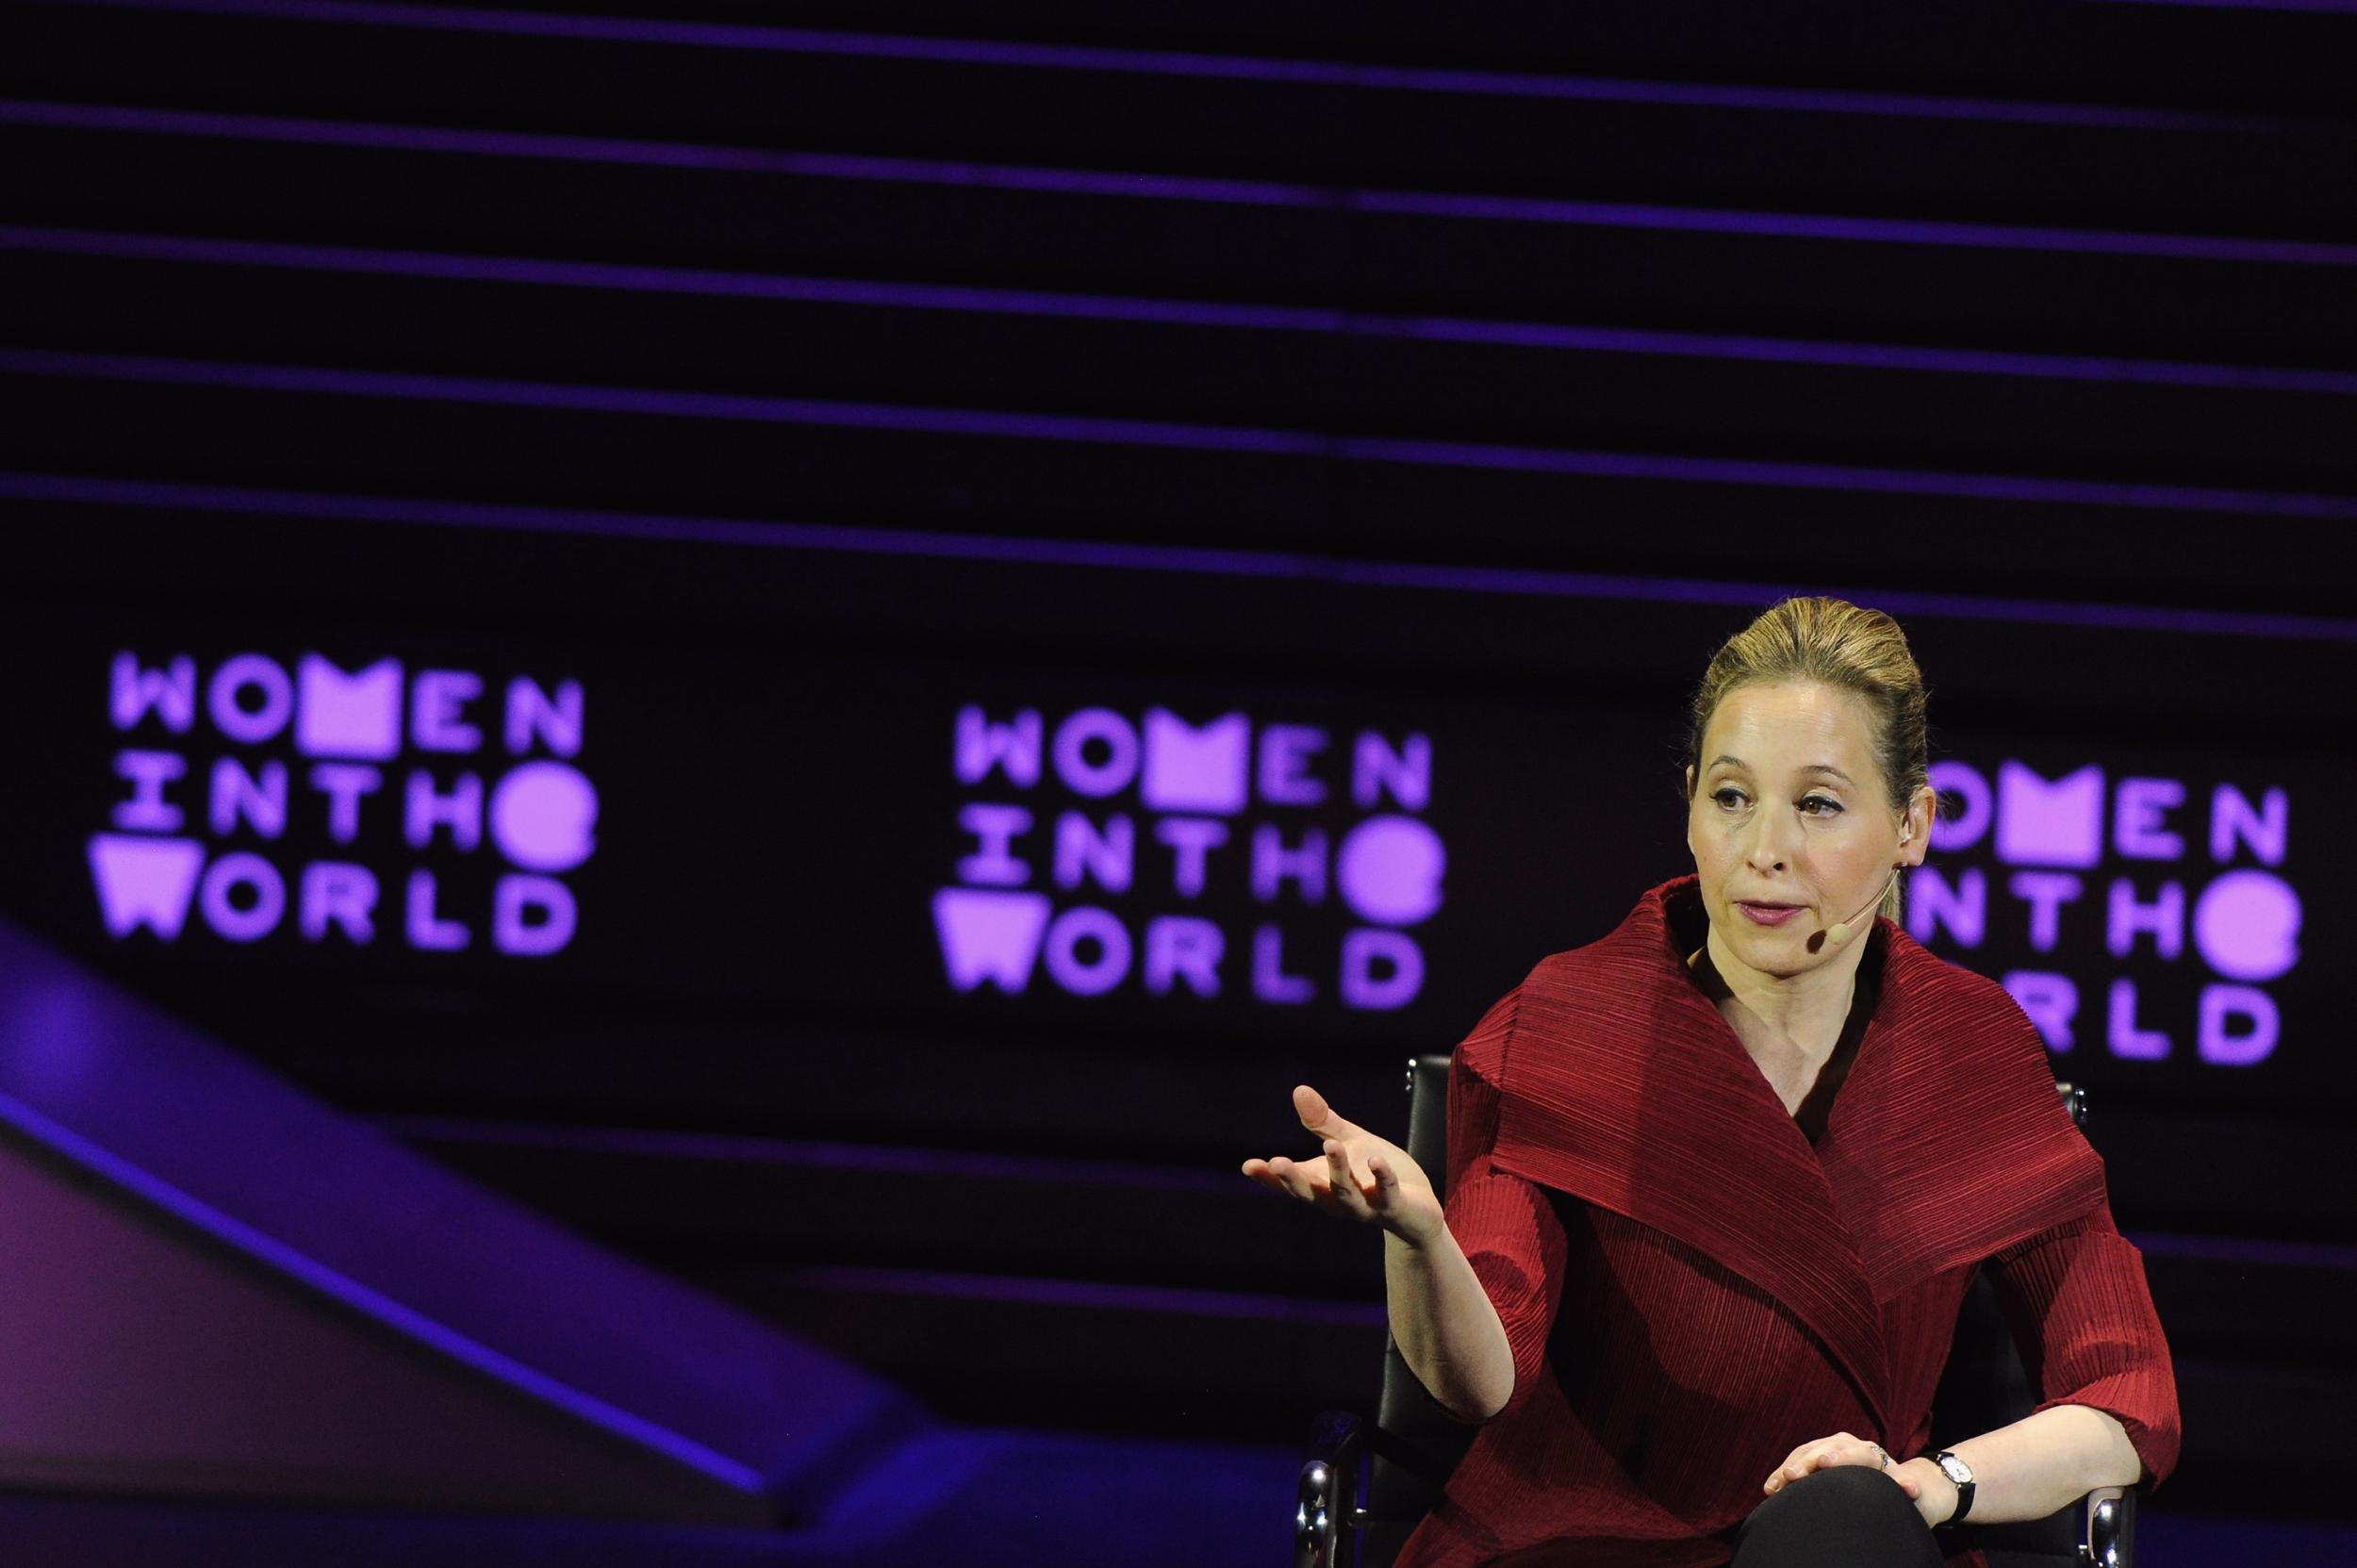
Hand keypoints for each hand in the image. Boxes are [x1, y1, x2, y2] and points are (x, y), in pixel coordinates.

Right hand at [1240, 1084, 1443, 1245]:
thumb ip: (1321, 1122)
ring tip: (1331, 1145)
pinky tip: (1375, 1161)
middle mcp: (1337, 1201)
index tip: (1249, 1166)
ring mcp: (1365, 1207)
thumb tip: (1298, 1089)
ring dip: (1338, 1171)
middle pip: (1311, 1193)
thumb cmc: (1373, 1175)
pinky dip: (1381, 1178)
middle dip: (1293, 1179)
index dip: (1269, 1177)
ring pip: (1345, 1193)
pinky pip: (1386, 1194)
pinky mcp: (1393, 1207)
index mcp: (1321, 1185)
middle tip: (1276, 1162)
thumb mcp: (1347, 1141)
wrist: (1417, 1208)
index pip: (1290, 1183)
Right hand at [1764, 1432, 1944, 1523]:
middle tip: (1790, 1477)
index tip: (1824, 1464)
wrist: (1888, 1477)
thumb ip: (1905, 1487)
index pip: (1853, 1452)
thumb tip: (1912, 1489)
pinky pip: (1796, 1459)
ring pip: (1805, 1453)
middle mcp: (1847, 1443)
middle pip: (1823, 1450)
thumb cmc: (1895, 1486)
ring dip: (1788, 1468)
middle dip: (1805, 1463)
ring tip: (1773, 1487)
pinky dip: (1783, 1472)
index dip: (1839, 1458)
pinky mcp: (1815, 1452)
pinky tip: (1770, 1487)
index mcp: (1869, 1451)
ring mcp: (1829, 1445)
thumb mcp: (1903, 1487)